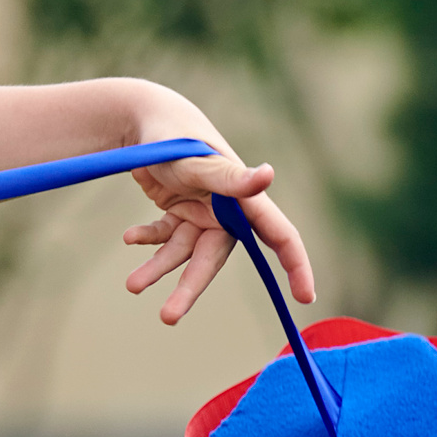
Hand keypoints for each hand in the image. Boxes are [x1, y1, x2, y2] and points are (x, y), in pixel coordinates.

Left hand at [121, 94, 314, 325]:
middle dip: (190, 287)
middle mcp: (226, 210)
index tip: (306, 298)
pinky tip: (130, 238)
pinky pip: (164, 236)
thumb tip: (268, 176)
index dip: (296, 266)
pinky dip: (148, 239)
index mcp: (243, 198)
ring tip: (132, 285)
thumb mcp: (197, 160)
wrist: (143, 120)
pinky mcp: (177, 210)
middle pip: (213, 258)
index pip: (279, 235)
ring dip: (157, 267)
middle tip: (168, 316)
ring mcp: (201, 212)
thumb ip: (228, 176)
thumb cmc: (175, 136)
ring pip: (183, 252)